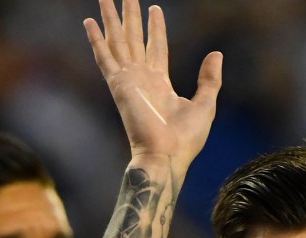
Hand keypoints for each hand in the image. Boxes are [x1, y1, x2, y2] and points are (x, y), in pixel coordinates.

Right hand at [84, 0, 221, 173]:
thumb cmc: (186, 140)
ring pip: (117, 42)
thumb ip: (209, 79)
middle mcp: (142, 79)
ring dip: (111, 19)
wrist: (167, 156)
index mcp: (161, 83)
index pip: (156, 47)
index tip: (154, 9)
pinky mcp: (119, 86)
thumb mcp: (205, 104)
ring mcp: (128, 81)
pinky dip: (96, 40)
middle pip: (134, 39)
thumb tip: (216, 54)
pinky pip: (104, 58)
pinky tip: (88, 22)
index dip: (155, 28)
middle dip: (130, 17)